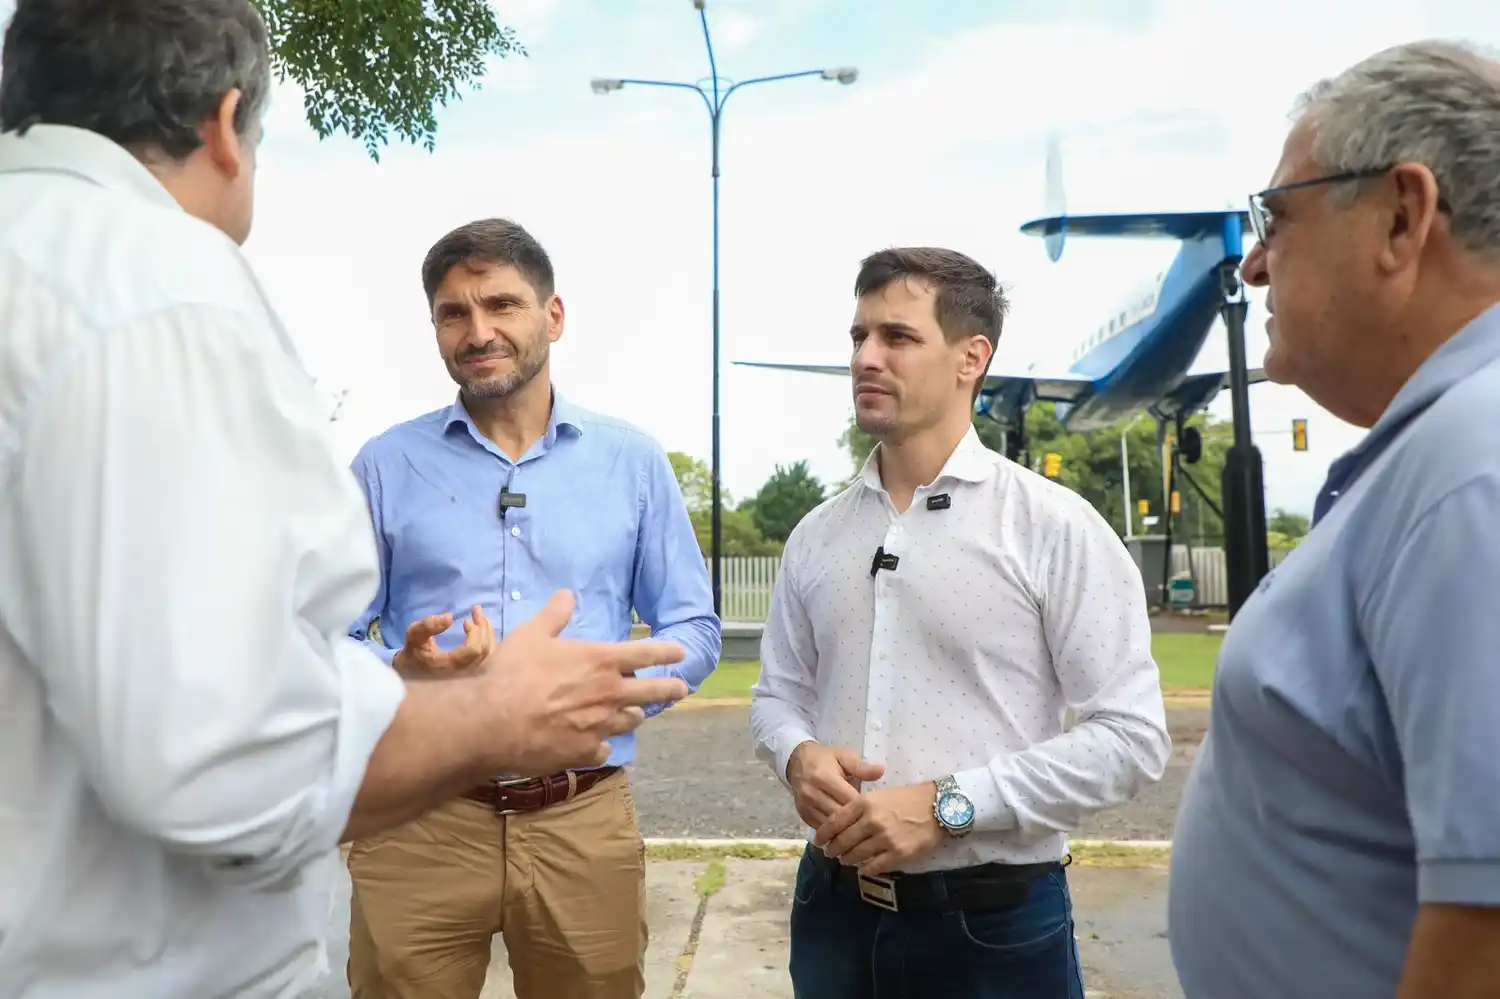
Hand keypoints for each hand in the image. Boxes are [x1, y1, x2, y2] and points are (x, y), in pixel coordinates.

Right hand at [392, 606, 493, 677]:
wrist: (412, 677)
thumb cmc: (413, 654)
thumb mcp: (414, 637)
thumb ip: (428, 626)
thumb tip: (449, 617)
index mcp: (450, 666)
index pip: (474, 650)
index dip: (474, 632)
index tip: (465, 620)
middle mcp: (465, 674)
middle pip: (486, 651)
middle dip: (483, 627)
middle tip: (476, 611)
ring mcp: (471, 676)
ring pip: (491, 655)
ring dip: (488, 633)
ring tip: (481, 617)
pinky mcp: (474, 675)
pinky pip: (490, 659)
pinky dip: (489, 641)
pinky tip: (482, 630)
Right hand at [480, 589, 688, 774]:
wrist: (494, 722)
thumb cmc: (513, 672)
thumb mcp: (532, 634)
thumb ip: (554, 615)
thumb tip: (567, 594)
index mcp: (602, 661)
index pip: (646, 653)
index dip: (667, 651)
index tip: (682, 652)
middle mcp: (609, 694)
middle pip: (652, 692)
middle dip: (670, 689)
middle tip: (681, 689)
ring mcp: (600, 726)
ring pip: (630, 722)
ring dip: (633, 716)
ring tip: (634, 715)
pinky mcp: (585, 753)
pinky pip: (603, 750)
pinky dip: (601, 746)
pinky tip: (596, 746)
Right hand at [786, 741, 884, 827]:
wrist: (798, 761)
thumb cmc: (825, 758)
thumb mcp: (843, 756)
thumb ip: (861, 767)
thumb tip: (882, 771)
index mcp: (824, 777)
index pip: (848, 799)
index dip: (864, 807)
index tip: (878, 812)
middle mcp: (812, 793)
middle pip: (839, 815)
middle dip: (856, 821)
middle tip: (873, 826)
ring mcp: (806, 806)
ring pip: (829, 826)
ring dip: (845, 830)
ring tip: (862, 833)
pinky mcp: (802, 814)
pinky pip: (821, 828)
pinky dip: (834, 832)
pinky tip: (846, 833)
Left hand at [814, 782, 943, 875]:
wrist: (937, 806)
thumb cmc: (906, 798)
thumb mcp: (878, 795)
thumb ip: (858, 808)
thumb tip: (839, 824)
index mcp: (864, 803)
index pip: (835, 821)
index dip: (824, 834)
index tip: (818, 841)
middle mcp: (871, 821)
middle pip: (843, 841)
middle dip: (833, 850)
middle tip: (830, 853)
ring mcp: (884, 838)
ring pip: (856, 855)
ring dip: (848, 860)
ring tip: (846, 860)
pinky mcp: (898, 853)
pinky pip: (874, 866)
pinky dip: (866, 869)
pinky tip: (863, 868)